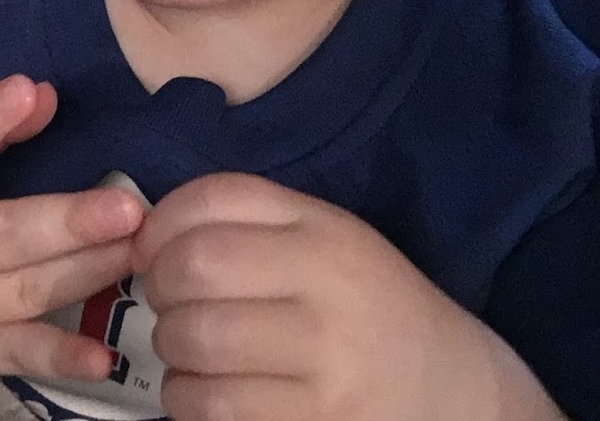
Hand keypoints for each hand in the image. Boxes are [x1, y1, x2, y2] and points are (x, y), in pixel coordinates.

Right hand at [0, 75, 145, 377]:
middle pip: (1, 237)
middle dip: (69, 224)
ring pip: (23, 294)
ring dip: (88, 273)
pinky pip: (13, 355)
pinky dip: (59, 357)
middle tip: (129, 208)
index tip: (26, 89)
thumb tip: (43, 95)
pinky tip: (103, 355)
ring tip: (141, 250)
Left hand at [134, 173, 562, 420]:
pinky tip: (208, 392)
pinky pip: (209, 406)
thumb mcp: (325, 239)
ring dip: (170, 349)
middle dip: (161, 287)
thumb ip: (247, 219)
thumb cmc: (367, 307)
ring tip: (192, 352)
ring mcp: (324, 367)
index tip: (153, 249)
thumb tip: (147, 232)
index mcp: (326, 232)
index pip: (214, 200)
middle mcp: (327, 292)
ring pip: (191, 341)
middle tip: (172, 304)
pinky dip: (187, 399)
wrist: (453, 394)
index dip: (161, 222)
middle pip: (192, 269)